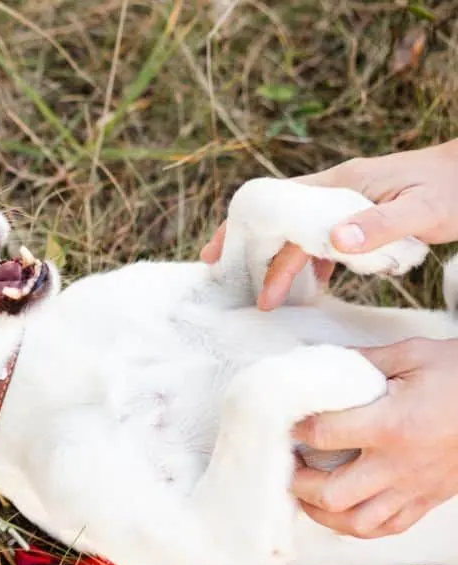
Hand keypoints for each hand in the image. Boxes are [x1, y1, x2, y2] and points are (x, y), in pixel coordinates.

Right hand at [201, 139, 457, 309]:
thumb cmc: (457, 187)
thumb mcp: (423, 211)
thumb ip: (378, 226)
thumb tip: (333, 244)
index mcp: (343, 184)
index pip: (278, 205)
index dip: (242, 228)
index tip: (215, 254)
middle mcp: (338, 190)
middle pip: (282, 223)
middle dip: (252, 252)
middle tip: (224, 279)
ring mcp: (349, 203)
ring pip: (302, 235)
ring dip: (283, 263)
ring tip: (267, 296)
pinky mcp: (363, 217)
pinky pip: (326, 241)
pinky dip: (314, 264)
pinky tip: (315, 286)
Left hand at [291, 338, 457, 537]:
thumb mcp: (413, 355)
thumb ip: (363, 362)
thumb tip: (322, 364)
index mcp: (392, 425)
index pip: (324, 435)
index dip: (295, 429)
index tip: (286, 422)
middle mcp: (400, 464)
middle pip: (332, 494)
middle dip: (298, 484)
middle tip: (286, 465)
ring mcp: (416, 487)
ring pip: (357, 523)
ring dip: (322, 513)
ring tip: (306, 493)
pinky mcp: (431, 499)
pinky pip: (388, 527)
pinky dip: (358, 525)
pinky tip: (342, 508)